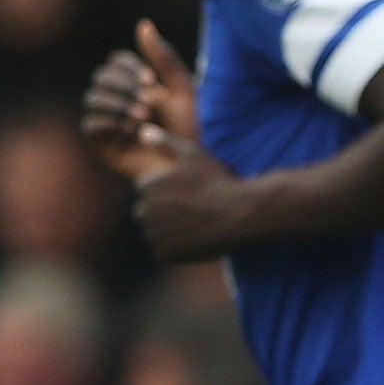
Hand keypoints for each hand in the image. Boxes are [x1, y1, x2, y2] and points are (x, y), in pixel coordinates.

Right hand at [82, 20, 199, 183]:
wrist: (192, 163)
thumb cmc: (192, 128)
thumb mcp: (183, 89)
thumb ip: (164, 58)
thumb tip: (144, 24)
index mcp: (135, 84)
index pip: (115, 62)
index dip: (129, 67)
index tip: (152, 80)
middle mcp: (118, 100)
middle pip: (101, 77)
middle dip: (124, 86)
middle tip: (149, 102)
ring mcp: (108, 121)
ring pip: (92, 98)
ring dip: (117, 103)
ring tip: (143, 116)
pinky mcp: (103, 143)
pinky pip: (90, 125)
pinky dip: (109, 122)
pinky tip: (132, 130)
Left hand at [131, 129, 249, 261]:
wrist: (240, 213)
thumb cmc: (218, 181)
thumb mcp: (193, 155)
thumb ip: (165, 142)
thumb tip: (142, 131)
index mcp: (146, 187)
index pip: (148, 191)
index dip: (170, 192)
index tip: (190, 194)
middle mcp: (144, 211)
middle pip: (148, 213)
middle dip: (166, 212)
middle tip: (195, 211)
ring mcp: (153, 234)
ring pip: (156, 232)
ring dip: (170, 231)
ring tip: (197, 224)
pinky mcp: (164, 253)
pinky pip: (165, 250)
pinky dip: (177, 248)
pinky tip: (197, 238)